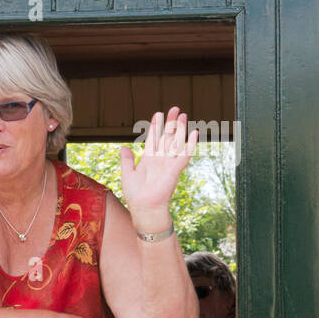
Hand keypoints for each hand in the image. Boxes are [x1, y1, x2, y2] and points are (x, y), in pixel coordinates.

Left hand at [121, 108, 197, 226]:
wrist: (144, 208)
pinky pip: (185, 155)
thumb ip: (127, 160)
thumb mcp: (127, 174)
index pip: (154, 138)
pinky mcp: (175, 170)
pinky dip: (190, 144)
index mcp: (149, 159)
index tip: (158, 114)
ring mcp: (169, 163)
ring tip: (182, 115)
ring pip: (176, 142)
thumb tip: (123, 147)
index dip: (155, 126)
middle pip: (167, 137)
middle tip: (175, 109)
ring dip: (180, 129)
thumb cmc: (135, 195)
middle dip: (170, 123)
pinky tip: (195, 133)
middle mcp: (160, 159)